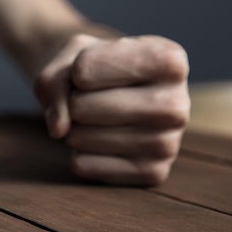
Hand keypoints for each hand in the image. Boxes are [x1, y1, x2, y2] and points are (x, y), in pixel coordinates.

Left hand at [33, 34, 189, 184]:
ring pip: (79, 138)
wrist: (111, 94)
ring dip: (73, 128)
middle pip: (81, 107)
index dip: (73, 70)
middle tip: (94, 98)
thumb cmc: (94, 68)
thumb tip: (58, 130)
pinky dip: (78, 153)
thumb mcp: (68, 58)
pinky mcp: (152, 174)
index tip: (94, 68)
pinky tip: (102, 141)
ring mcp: (168, 143)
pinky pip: (82, 165)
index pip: (83, 70)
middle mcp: (177, 103)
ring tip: (98, 118)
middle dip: (72, 102)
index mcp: (168, 60)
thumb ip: (54, 83)